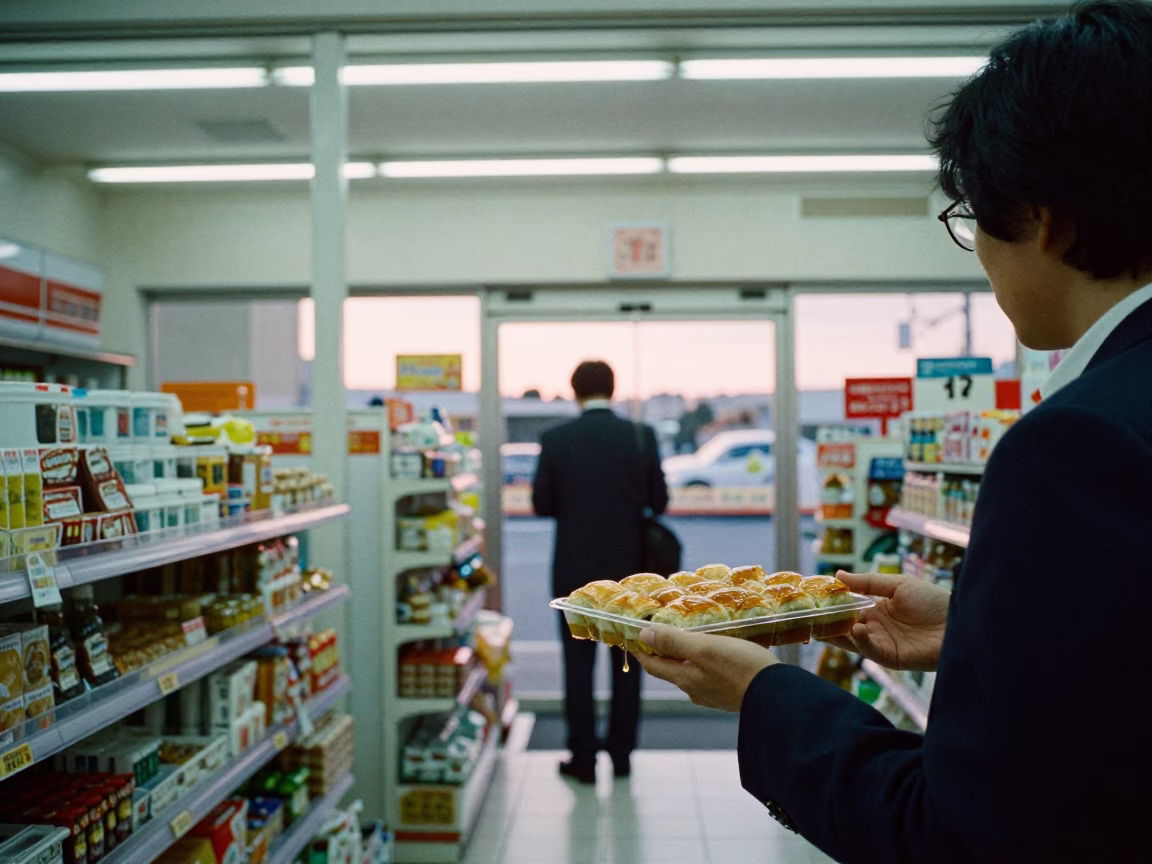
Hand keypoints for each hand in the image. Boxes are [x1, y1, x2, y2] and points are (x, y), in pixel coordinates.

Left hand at [632, 625, 777, 711]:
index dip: (641, 649)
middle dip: (663, 650)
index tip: (632, 635)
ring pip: (692, 671)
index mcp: (685, 678)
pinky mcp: (731, 693)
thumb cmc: (740, 668)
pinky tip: (719, 650)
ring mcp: (714, 693)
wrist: (779, 695)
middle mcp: (696, 689)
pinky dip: (706, 660)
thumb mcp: (704, 648)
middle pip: (671, 668)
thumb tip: (643, 636)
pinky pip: (710, 674)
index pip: (652, 665)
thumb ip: (673, 642)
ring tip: (691, 635)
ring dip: (687, 654)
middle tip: (660, 629)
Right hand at [823, 571, 950, 670]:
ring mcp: (881, 643)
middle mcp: (875, 627)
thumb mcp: (898, 584)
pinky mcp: (890, 657)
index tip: (811, 597)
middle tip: (806, 615)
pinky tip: (856, 629)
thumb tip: (837, 575)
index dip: (830, 604)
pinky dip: (860, 641)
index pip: (846, 608)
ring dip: (837, 632)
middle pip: (843, 626)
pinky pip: (870, 650)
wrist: (959, 622)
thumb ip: (867, 582)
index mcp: (875, 609)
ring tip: (825, 622)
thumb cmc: (933, 600)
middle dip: (825, 621)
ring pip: (851, 640)